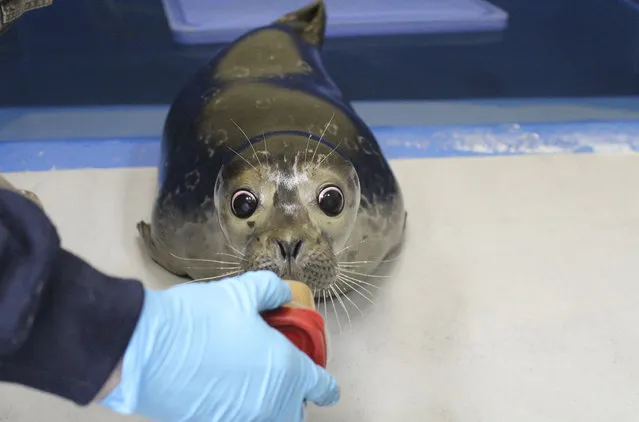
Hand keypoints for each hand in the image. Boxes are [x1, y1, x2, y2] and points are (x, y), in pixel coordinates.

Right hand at [100, 271, 338, 420]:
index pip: (321, 387)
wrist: (146, 349)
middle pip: (294, 414)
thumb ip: (269, 291)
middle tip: (282, 381)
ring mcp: (240, 419)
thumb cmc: (201, 319)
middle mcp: (269, 403)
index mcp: (286, 370)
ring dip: (265, 407)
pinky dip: (236, 409)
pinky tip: (221, 390)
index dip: (325, 386)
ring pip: (266, 419)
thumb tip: (279, 294)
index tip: (324, 385)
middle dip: (293, 401)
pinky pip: (235, 419)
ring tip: (250, 384)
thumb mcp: (242, 292)